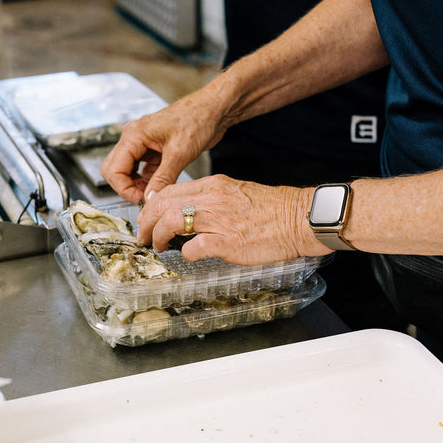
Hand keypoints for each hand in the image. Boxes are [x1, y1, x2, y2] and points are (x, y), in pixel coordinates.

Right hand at [100, 93, 226, 203]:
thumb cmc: (198, 119)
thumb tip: (150, 199)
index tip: (141, 200)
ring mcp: (144, 144)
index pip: (113, 170)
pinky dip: (149, 181)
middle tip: (145, 199)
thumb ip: (162, 179)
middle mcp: (135, 138)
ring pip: (129, 172)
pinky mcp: (155, 150)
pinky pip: (144, 170)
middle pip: (115, 170)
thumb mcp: (179, 153)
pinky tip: (162, 187)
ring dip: (138, 186)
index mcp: (134, 135)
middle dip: (127, 188)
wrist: (214, 110)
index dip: (124, 189)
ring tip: (155, 195)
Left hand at [136, 175, 328, 263]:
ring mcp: (219, 220)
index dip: (151, 207)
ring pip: (171, 221)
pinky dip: (184, 253)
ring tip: (156, 247)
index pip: (170, 191)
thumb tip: (188, 211)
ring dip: (158, 236)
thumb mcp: (236, 193)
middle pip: (163, 205)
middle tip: (143, 236)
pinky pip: (193, 247)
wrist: (299, 218)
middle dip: (146, 222)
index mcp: (213, 185)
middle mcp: (212, 198)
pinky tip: (186, 256)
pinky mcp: (227, 242)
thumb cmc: (272, 210)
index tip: (147, 219)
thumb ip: (211, 199)